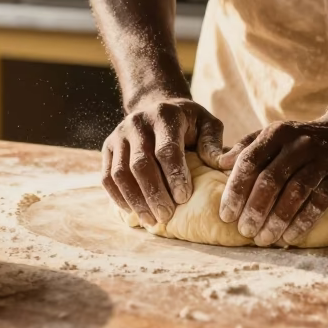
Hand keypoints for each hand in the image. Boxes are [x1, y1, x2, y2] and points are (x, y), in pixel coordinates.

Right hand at [102, 98, 223, 225]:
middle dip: (154, 193)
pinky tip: (132, 212)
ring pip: (120, 173)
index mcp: (165, 115)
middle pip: (140, 163)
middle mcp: (138, 123)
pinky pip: (107, 176)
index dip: (174, 176)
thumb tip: (219, 164)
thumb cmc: (188, 123)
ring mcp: (119, 135)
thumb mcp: (206, 124)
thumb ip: (213, 142)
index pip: (167, 149)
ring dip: (135, 200)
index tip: (184, 198)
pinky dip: (118, 197)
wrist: (157, 107)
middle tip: (166, 216)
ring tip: (151, 220)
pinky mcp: (107, 147)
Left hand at [217, 119, 327, 246]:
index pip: (250, 161)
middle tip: (244, 231)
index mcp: (277, 133)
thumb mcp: (273, 137)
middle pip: (271, 179)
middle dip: (255, 209)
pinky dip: (303, 221)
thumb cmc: (299, 144)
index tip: (226, 215)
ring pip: (295, 192)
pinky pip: (320, 202)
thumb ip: (246, 149)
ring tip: (264, 238)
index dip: (236, 190)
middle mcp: (299, 143)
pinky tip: (290, 236)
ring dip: (277, 219)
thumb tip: (218, 164)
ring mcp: (322, 159)